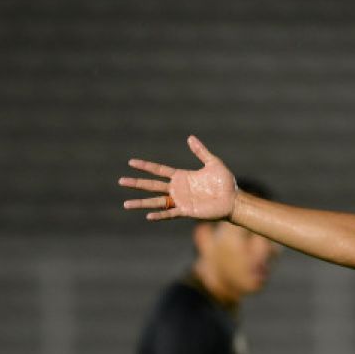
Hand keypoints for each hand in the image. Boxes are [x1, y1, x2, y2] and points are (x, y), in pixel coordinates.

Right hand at [120, 135, 237, 220]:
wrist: (234, 200)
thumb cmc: (225, 183)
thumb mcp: (213, 163)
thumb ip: (201, 151)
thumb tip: (190, 137)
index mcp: (182, 176)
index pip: (159, 170)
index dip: (145, 166)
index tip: (131, 162)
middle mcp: (178, 189)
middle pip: (152, 185)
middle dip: (137, 183)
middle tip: (120, 181)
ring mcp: (181, 201)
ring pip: (156, 201)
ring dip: (141, 202)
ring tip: (126, 203)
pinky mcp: (187, 211)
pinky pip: (170, 213)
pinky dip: (159, 215)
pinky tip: (148, 216)